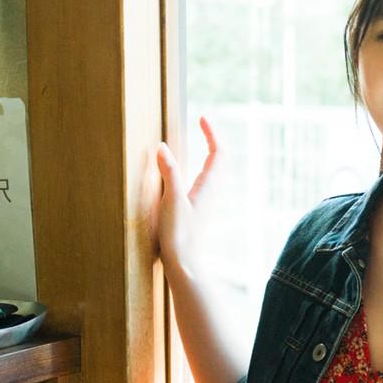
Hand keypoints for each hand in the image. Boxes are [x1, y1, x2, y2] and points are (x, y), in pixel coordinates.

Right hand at [151, 115, 219, 274]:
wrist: (185, 264)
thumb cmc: (180, 235)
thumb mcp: (171, 201)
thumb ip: (169, 173)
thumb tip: (163, 147)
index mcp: (208, 187)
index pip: (218, 153)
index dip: (212, 134)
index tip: (203, 118)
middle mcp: (211, 192)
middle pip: (219, 160)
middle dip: (212, 140)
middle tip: (203, 124)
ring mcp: (206, 202)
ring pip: (213, 172)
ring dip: (208, 154)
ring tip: (199, 140)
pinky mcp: (198, 210)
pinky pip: (203, 183)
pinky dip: (199, 169)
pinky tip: (188, 173)